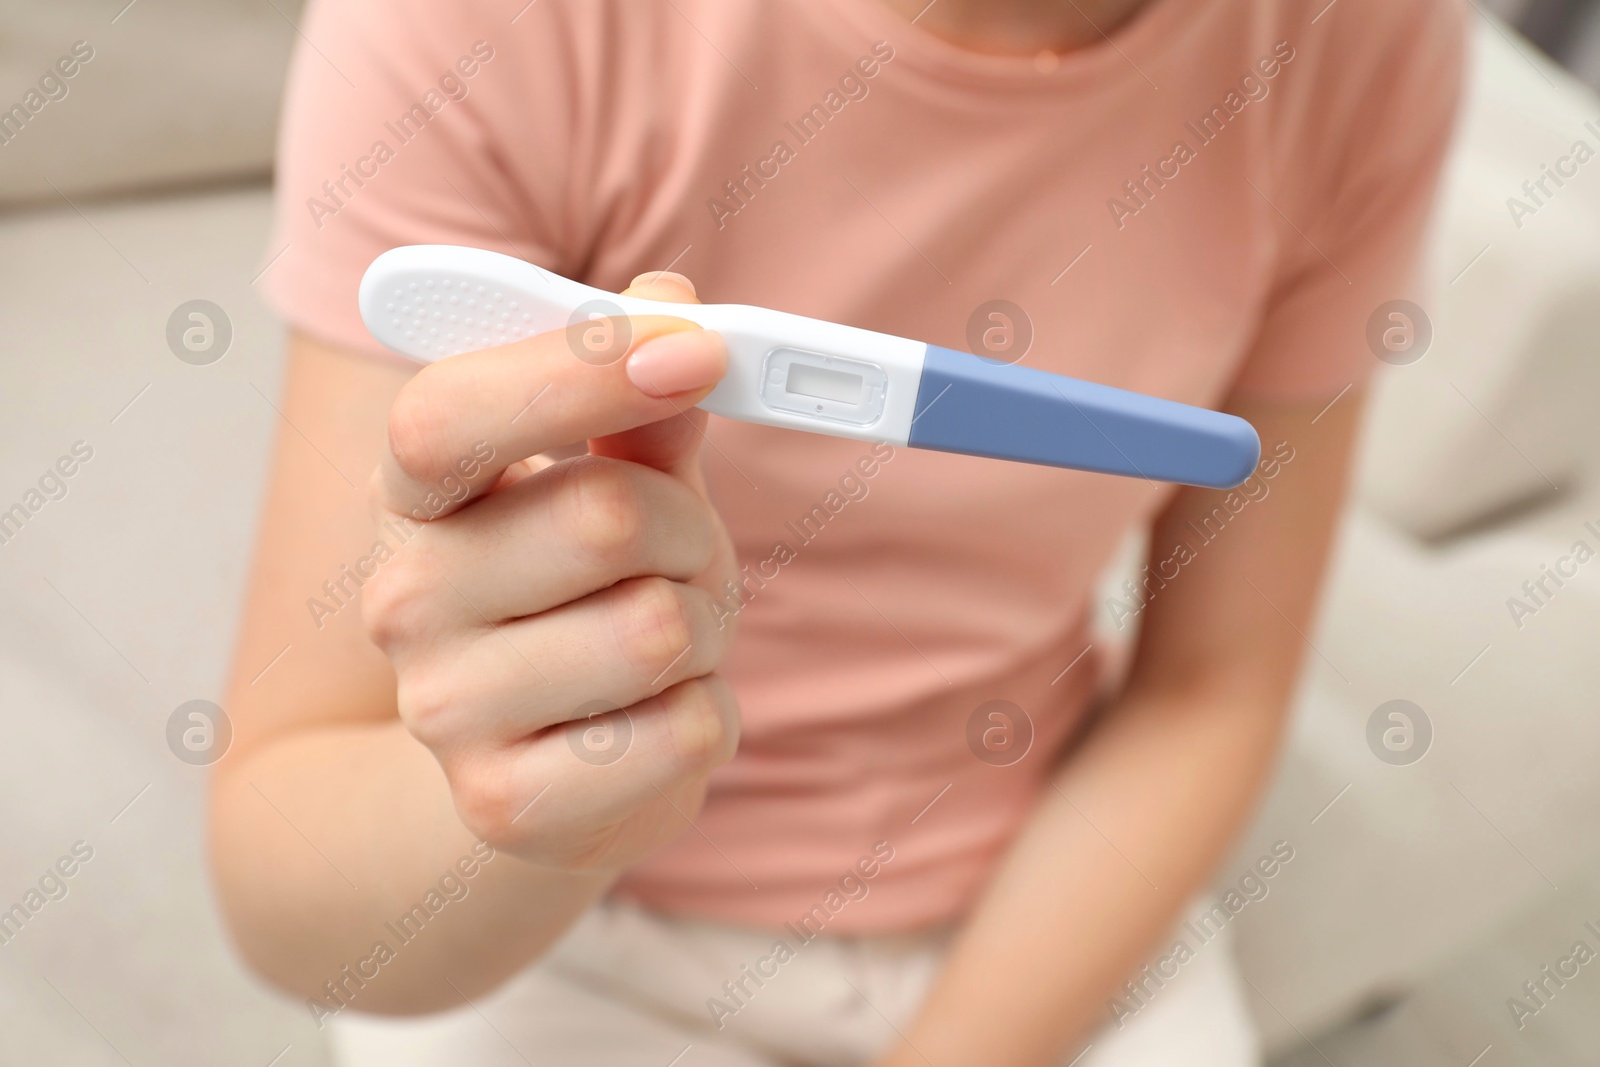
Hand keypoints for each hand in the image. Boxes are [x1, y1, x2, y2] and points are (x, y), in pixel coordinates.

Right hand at [363, 271, 741, 871]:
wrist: (545, 775)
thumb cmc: (590, 601)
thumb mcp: (620, 487)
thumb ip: (642, 407)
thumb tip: (668, 303)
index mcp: (420, 495)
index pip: (449, 413)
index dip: (580, 368)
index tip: (702, 349)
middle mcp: (403, 597)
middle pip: (604, 516)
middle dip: (692, 533)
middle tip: (683, 560)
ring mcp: (442, 711)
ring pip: (658, 629)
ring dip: (707, 629)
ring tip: (668, 647)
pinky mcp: (504, 807)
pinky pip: (682, 731)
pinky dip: (708, 717)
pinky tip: (654, 722)